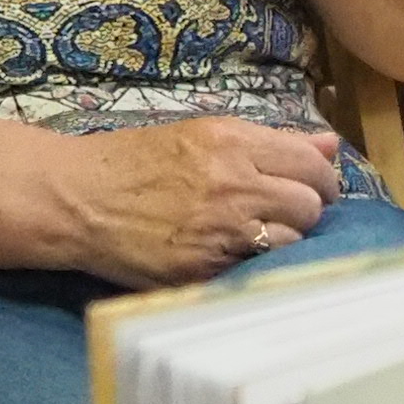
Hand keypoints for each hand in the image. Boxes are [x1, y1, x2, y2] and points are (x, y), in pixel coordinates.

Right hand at [50, 116, 338, 288]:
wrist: (73, 198)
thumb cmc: (135, 162)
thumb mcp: (201, 135)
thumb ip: (271, 141)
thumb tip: (331, 145)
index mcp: (233, 143)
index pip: (313, 165)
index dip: (321, 180)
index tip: (312, 189)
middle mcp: (232, 184)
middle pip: (312, 204)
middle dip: (307, 211)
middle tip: (287, 216)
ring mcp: (219, 230)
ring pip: (293, 239)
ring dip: (285, 240)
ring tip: (258, 237)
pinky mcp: (203, 269)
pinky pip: (256, 268)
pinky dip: (254, 264)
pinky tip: (236, 256)